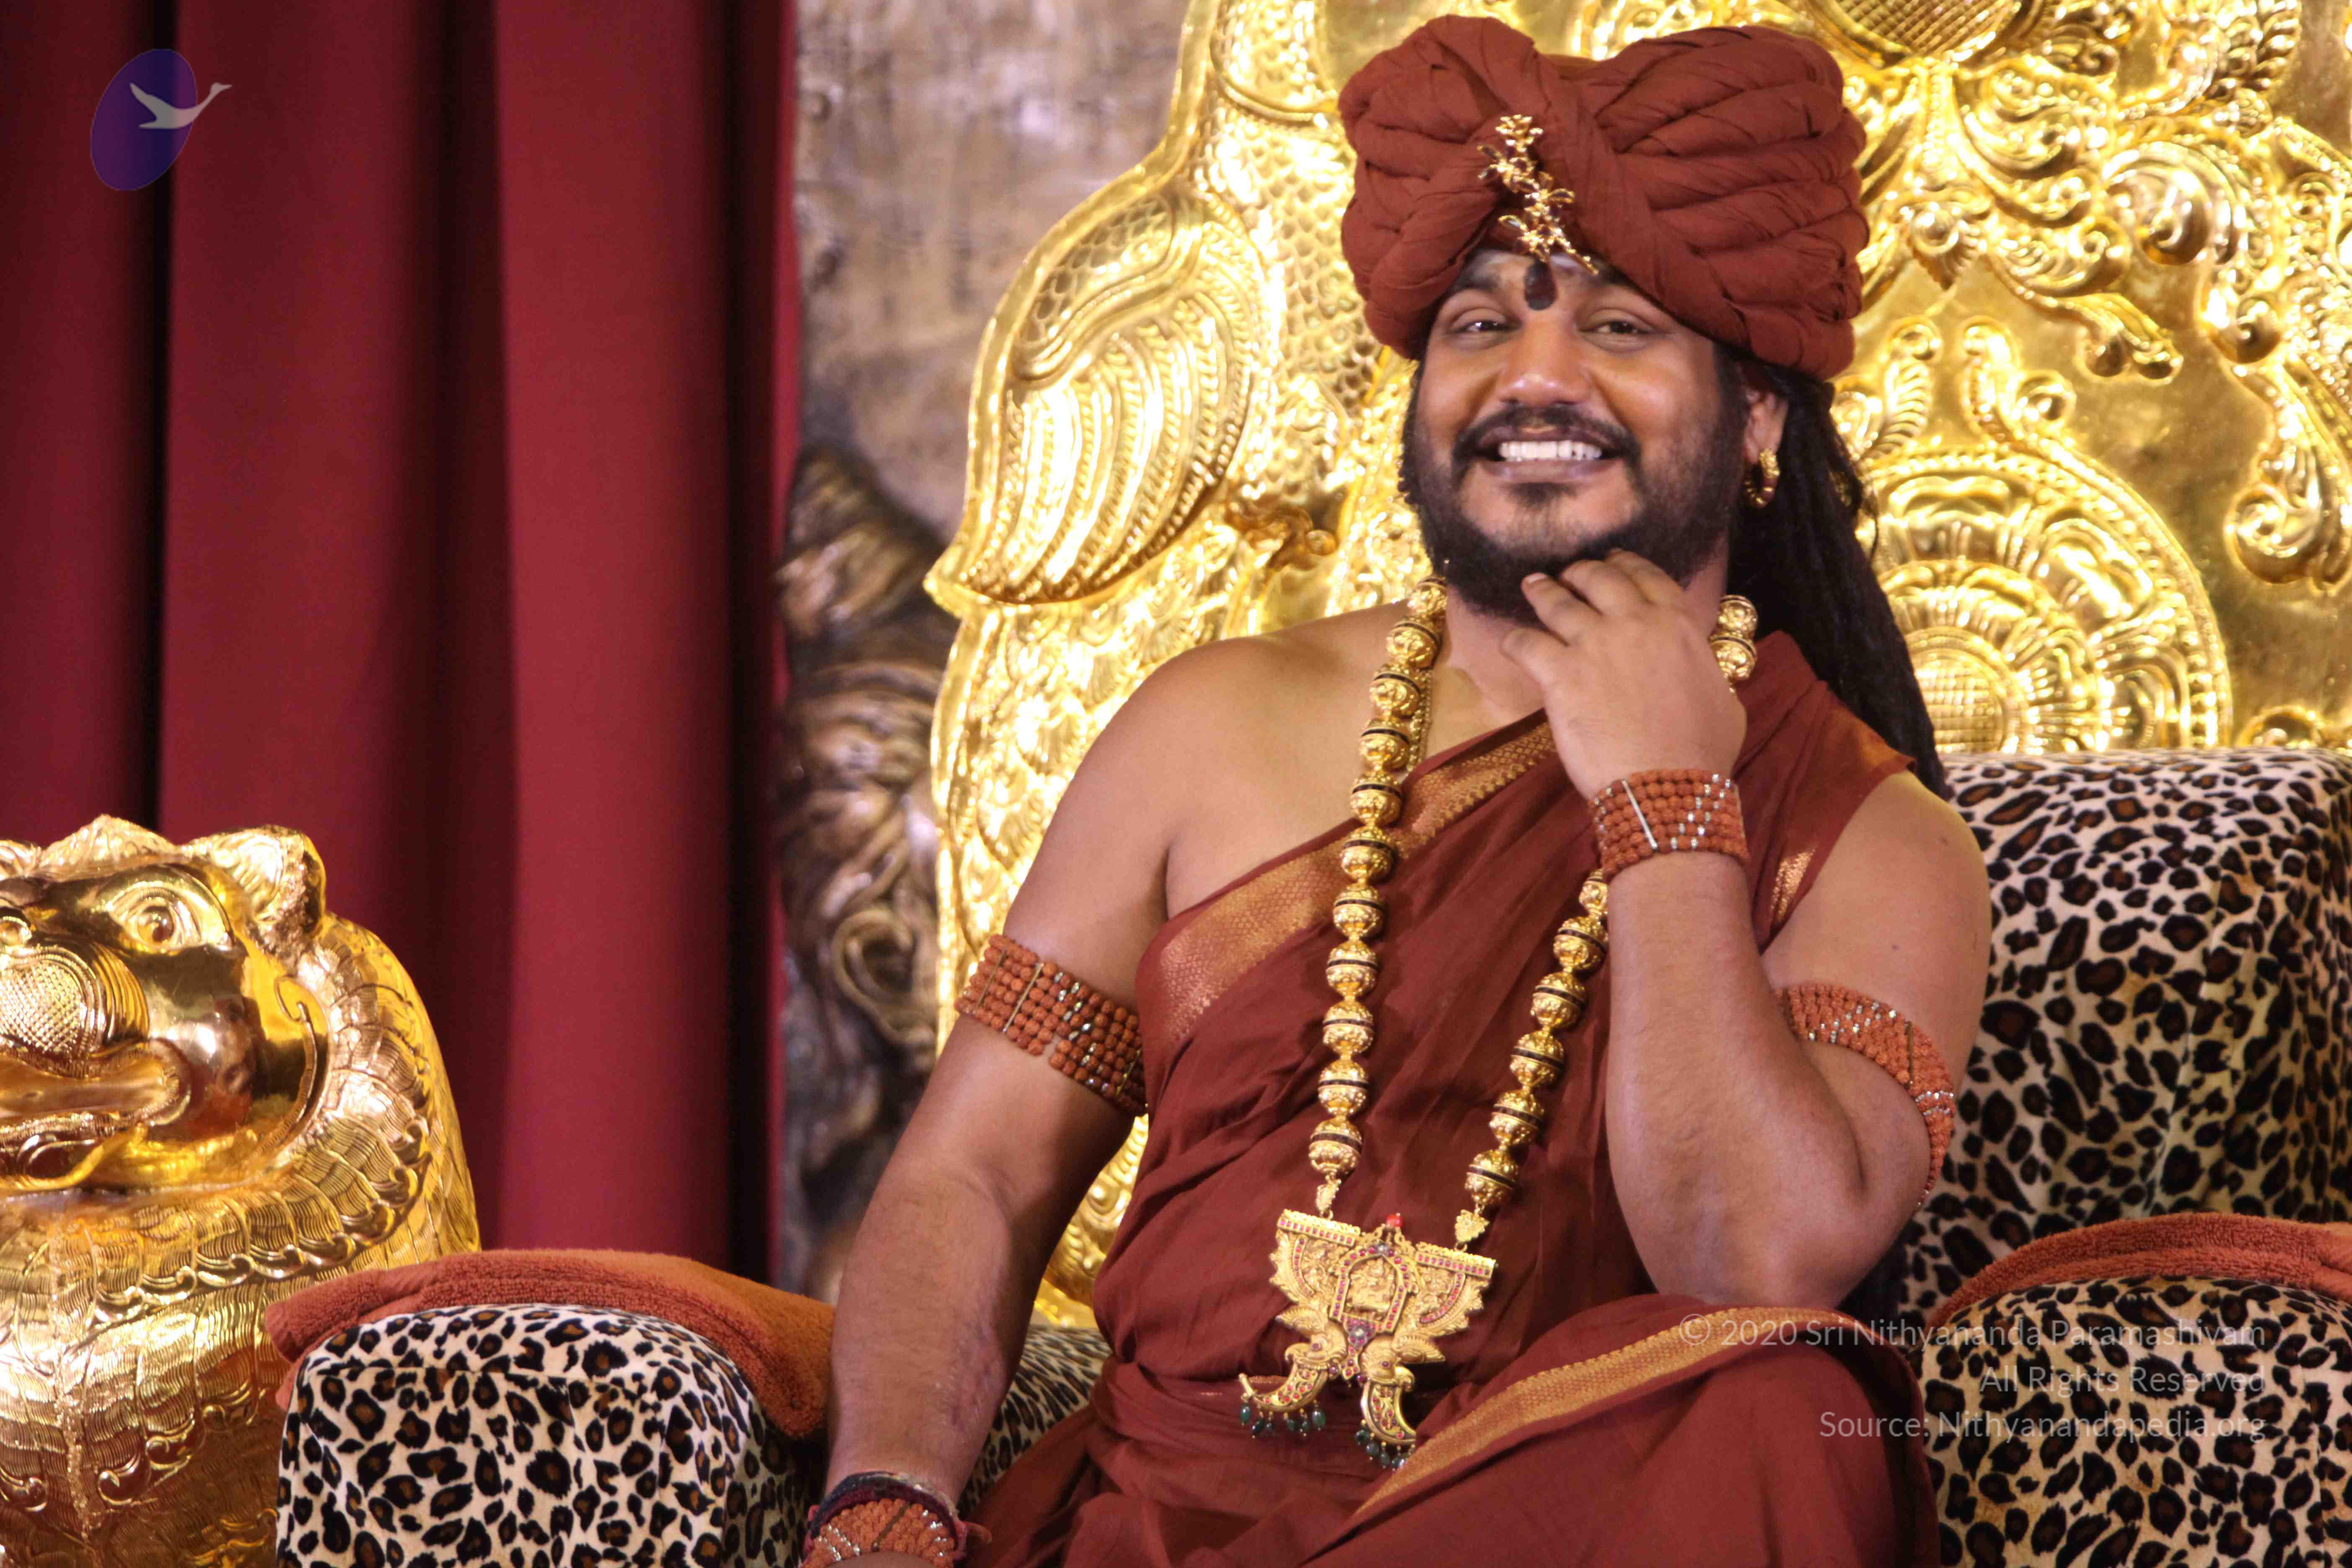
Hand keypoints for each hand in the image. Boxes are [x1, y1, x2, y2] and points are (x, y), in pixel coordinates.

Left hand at [1502, 552, 1745, 799]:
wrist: (1667, 785)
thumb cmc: (1702, 752)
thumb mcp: (1723, 700)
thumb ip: (1704, 672)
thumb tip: (1697, 670)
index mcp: (1678, 625)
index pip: (1648, 578)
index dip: (1626, 563)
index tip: (1612, 560)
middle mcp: (1634, 623)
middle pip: (1600, 579)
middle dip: (1580, 572)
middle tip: (1567, 574)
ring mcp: (1594, 644)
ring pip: (1559, 603)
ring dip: (1543, 591)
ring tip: (1532, 585)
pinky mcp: (1559, 673)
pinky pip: (1526, 644)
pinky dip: (1514, 641)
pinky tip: (1509, 643)